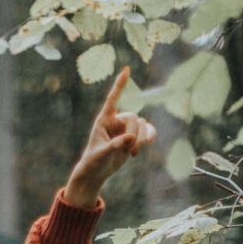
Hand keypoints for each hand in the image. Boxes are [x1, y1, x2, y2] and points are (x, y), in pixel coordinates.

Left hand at [64, 68, 155, 208]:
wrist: (96, 172)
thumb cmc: (93, 161)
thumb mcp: (101, 154)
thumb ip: (115, 145)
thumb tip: (130, 138)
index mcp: (103, 120)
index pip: (112, 99)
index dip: (120, 86)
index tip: (126, 71)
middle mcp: (115, 120)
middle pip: (133, 118)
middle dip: (134, 134)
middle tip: (130, 151)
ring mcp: (125, 128)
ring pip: (141, 124)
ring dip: (141, 139)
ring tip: (132, 154)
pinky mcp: (132, 136)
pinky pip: (147, 130)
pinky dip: (149, 135)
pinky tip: (148, 142)